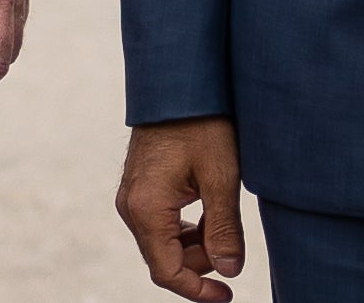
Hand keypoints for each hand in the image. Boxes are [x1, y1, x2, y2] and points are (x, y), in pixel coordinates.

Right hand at [117, 116, 246, 300]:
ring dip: (195, 244)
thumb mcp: (221, 177)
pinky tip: (210, 210)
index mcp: (146, 208)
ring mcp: (132, 194)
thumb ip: (224, 229)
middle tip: (233, 247)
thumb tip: (230, 271)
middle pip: (164, 258)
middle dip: (200, 263)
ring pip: (163, 241)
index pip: (167, 271)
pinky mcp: (139, 185)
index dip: (198, 290)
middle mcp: (131, 205)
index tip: (227, 295)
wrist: (177, 81)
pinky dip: (186, 227)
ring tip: (224, 221)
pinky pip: (160, 221)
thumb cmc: (201, 123)